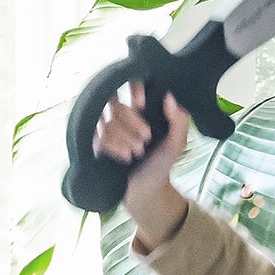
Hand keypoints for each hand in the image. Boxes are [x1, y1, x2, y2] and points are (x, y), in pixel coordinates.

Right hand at [94, 79, 189, 245]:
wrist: (145, 191)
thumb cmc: (160, 164)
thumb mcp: (176, 144)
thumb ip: (179, 121)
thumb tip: (169, 96)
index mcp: (140, 108)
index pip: (130, 83)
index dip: (133, 89)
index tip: (141, 104)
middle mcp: (121, 114)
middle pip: (115, 103)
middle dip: (130, 121)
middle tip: (145, 139)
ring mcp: (106, 128)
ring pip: (106, 120)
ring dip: (123, 136)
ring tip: (136, 153)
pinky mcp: (95, 143)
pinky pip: (97, 135)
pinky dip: (112, 145)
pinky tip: (124, 157)